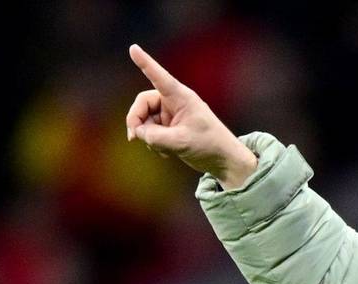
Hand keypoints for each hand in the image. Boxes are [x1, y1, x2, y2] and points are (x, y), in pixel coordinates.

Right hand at [124, 43, 258, 188]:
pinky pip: (152, 131)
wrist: (224, 161)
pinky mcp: (170, 128)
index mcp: (181, 97)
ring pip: (146, 120)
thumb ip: (154, 137)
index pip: (159, 77)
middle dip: (136, 120)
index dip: (145, 63)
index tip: (133, 48)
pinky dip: (153, 142)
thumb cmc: (209, 145)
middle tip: (134, 137)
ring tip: (161, 150)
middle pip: (143, 103)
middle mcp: (175, 102)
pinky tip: (165, 153)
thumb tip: (138, 133)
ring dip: (147, 135)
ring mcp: (172, 115)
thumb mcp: (180, 142)